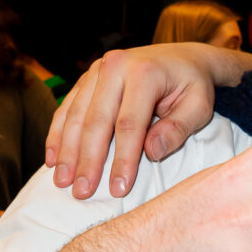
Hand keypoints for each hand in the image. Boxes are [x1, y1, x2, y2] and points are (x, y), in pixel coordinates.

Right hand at [45, 43, 251, 200]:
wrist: (182, 59)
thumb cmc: (192, 87)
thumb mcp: (199, 107)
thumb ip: (178, 129)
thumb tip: (150, 153)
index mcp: (145, 73)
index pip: (129, 124)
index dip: (122, 159)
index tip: (118, 189)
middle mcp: (115, 66)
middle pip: (96, 120)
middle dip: (87, 160)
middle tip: (82, 192)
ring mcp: (96, 70)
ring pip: (76, 115)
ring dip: (67, 151)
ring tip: (62, 182)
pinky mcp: (86, 78)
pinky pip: (67, 108)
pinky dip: (58, 134)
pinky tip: (52, 159)